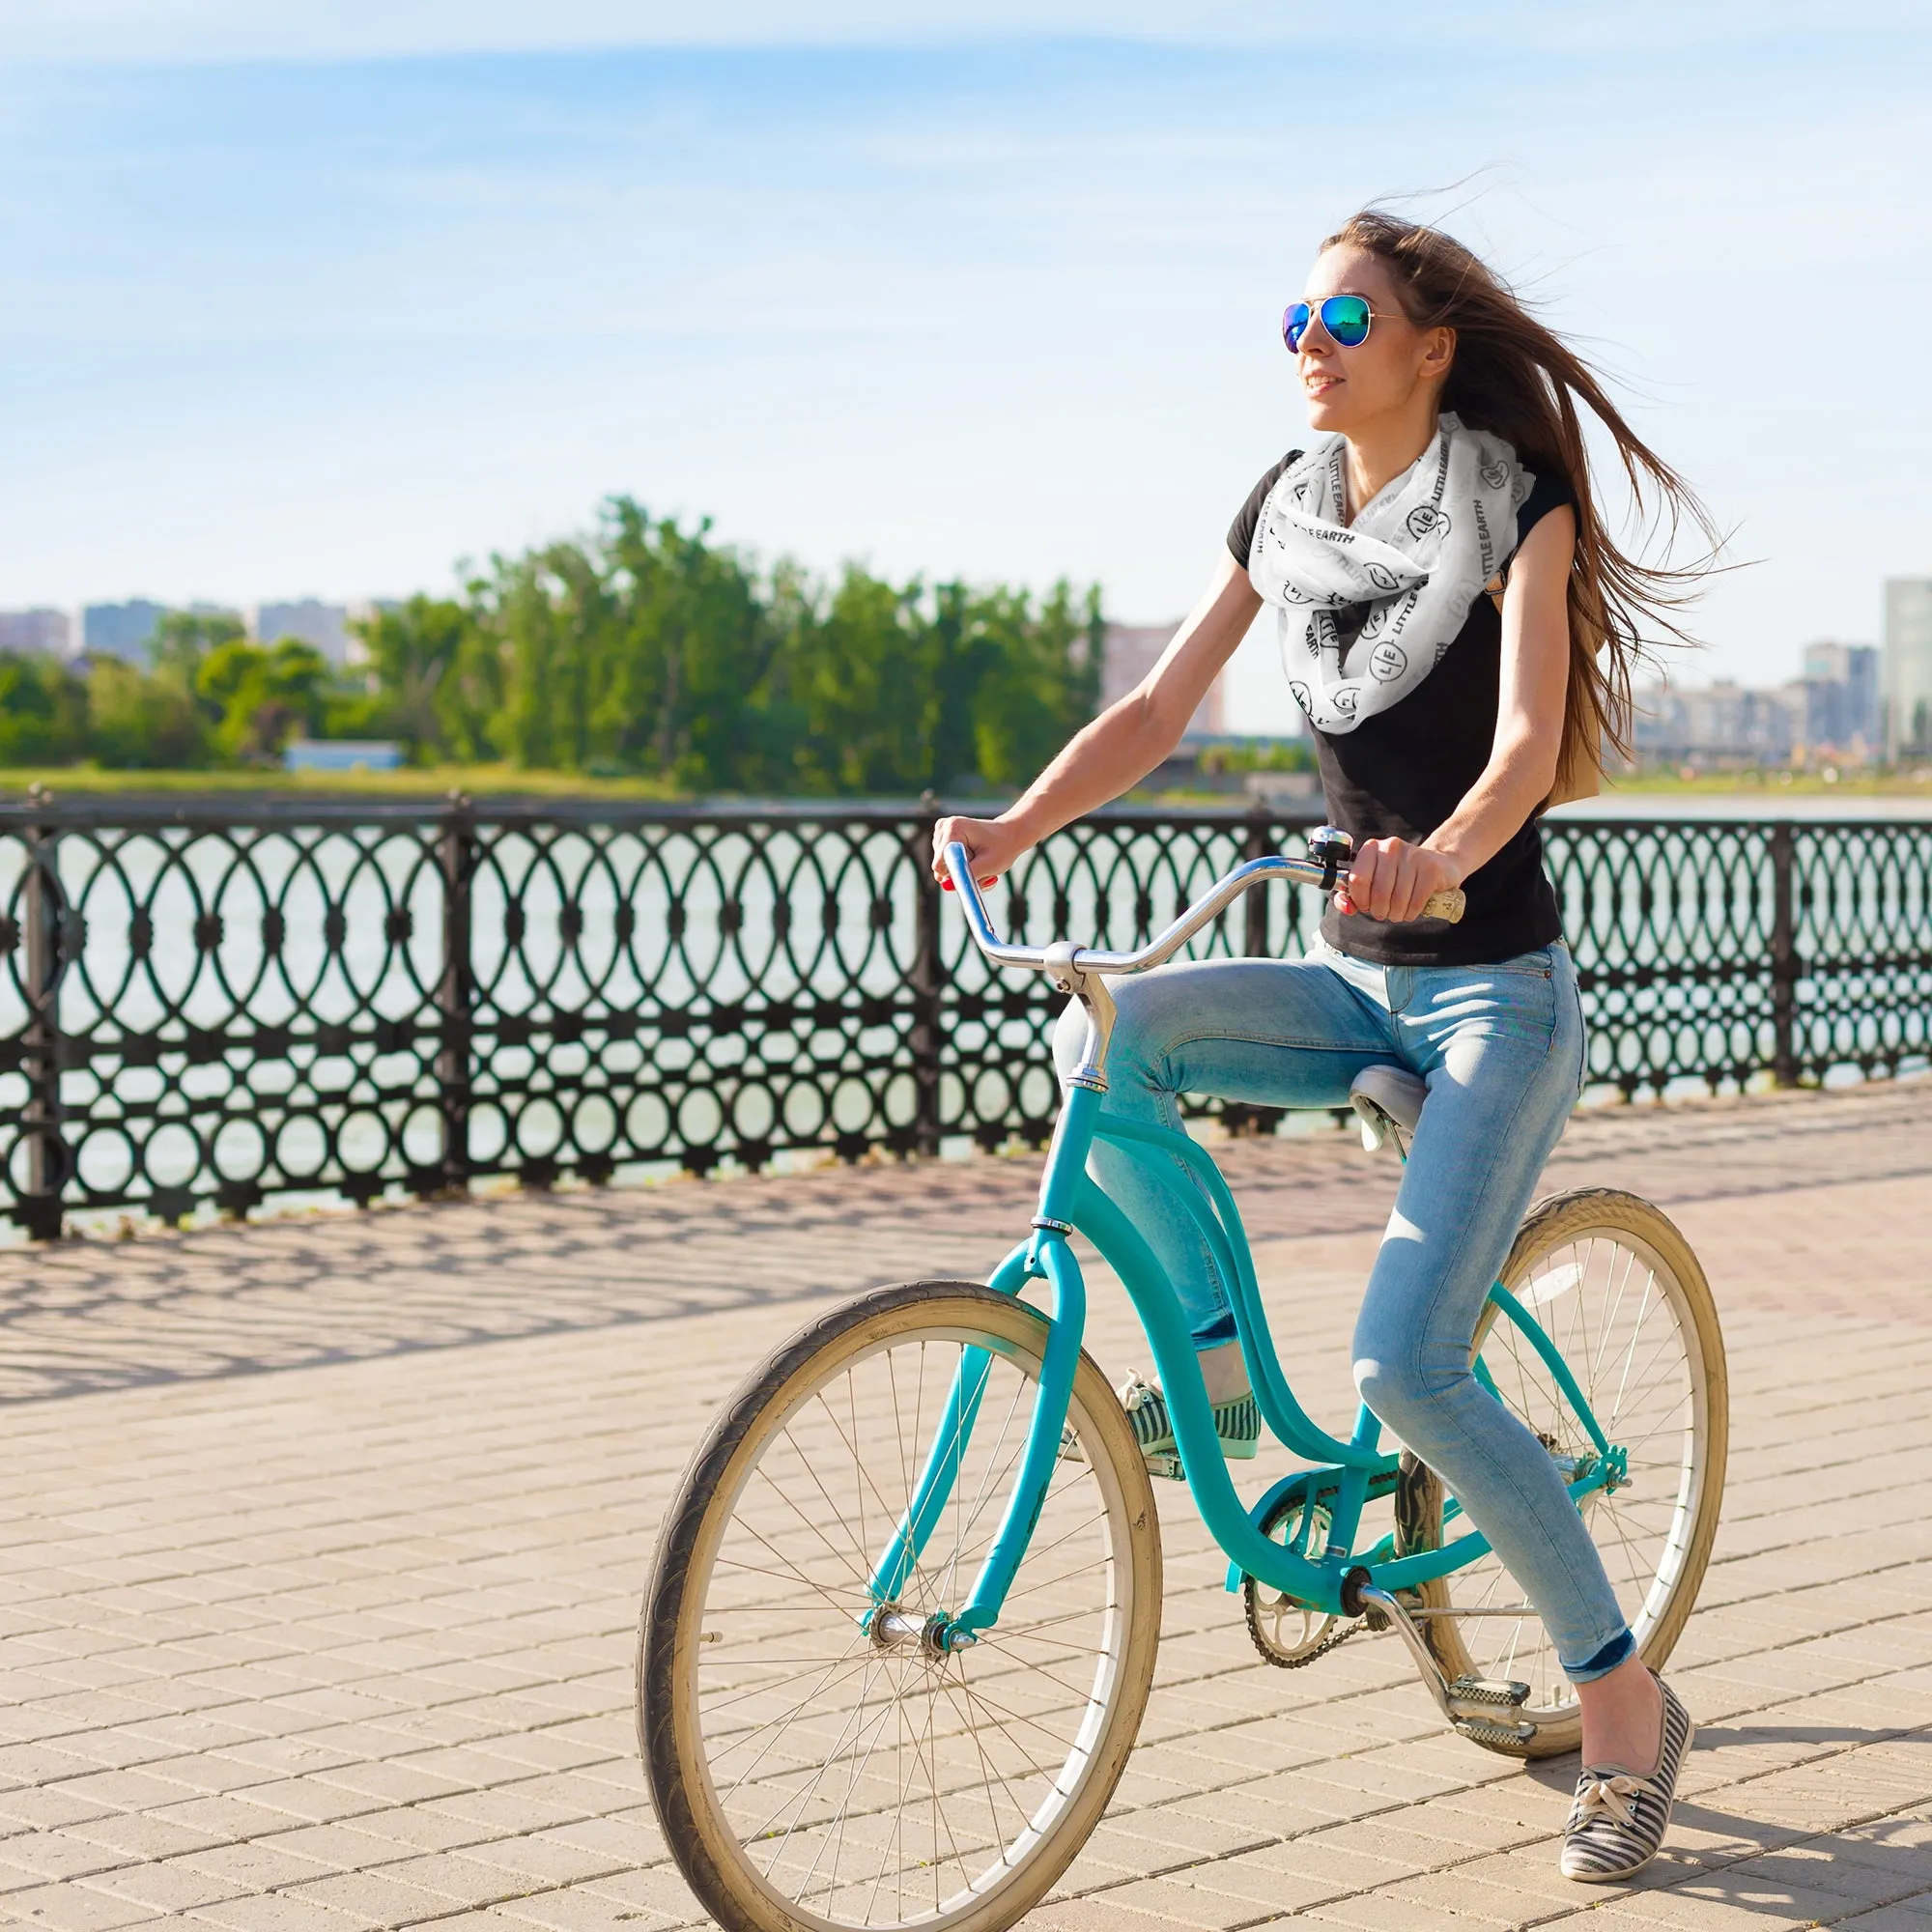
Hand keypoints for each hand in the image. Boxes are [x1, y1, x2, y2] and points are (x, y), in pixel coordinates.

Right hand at [930, 815, 1029, 891]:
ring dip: (964, 873)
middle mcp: (943, 828)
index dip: (955, 876)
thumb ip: (968, 874)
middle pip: (941, 869)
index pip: (940, 864)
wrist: (1008, 836)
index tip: (972, 880)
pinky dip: (961, 870)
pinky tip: (975, 862)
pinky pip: (946, 867)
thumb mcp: (990, 864)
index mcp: (953, 828)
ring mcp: (940, 834)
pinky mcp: (941, 842)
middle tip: (983, 871)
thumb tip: (945, 885)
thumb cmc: (1002, 848)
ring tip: (981, 864)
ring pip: (944, 870)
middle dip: (961, 875)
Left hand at [1336, 837, 1463, 922]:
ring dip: (1396, 914)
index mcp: (1372, 848)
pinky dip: (1411, 913)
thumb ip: (1351, 896)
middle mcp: (1391, 847)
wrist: (1439, 864)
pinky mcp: (1431, 869)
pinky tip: (1411, 910)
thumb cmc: (1399, 876)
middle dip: (1379, 911)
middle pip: (1378, 893)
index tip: (1366, 905)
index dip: (1360, 899)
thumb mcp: (1373, 881)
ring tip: (1398, 912)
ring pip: (1397, 900)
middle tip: (1384, 912)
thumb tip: (1347, 907)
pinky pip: (1415, 902)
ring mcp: (1413, 856)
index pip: (1357, 879)